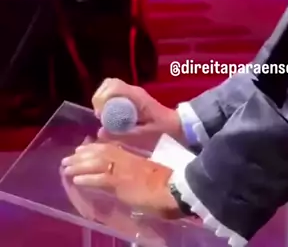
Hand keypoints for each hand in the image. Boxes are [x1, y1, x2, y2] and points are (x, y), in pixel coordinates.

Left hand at [61, 142, 181, 217]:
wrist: (174, 187)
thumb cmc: (166, 182)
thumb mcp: (147, 171)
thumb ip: (135, 170)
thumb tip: (125, 177)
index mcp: (132, 156)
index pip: (109, 148)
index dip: (93, 148)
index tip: (82, 148)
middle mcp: (125, 159)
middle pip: (99, 153)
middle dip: (81, 155)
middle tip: (67, 158)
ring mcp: (122, 169)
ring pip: (96, 163)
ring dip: (79, 165)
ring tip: (65, 168)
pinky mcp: (120, 182)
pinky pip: (99, 178)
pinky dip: (87, 178)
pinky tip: (76, 180)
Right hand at [92, 78, 184, 149]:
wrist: (174, 125)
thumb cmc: (160, 130)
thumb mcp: (142, 135)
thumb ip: (122, 134)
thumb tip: (100, 132)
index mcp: (136, 96)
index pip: (113, 86)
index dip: (102, 98)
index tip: (100, 115)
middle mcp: (133, 90)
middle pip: (109, 84)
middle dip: (99, 98)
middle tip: (100, 116)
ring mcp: (132, 92)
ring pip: (110, 86)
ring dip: (102, 99)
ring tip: (102, 116)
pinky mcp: (131, 97)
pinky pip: (114, 93)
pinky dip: (107, 101)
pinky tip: (109, 116)